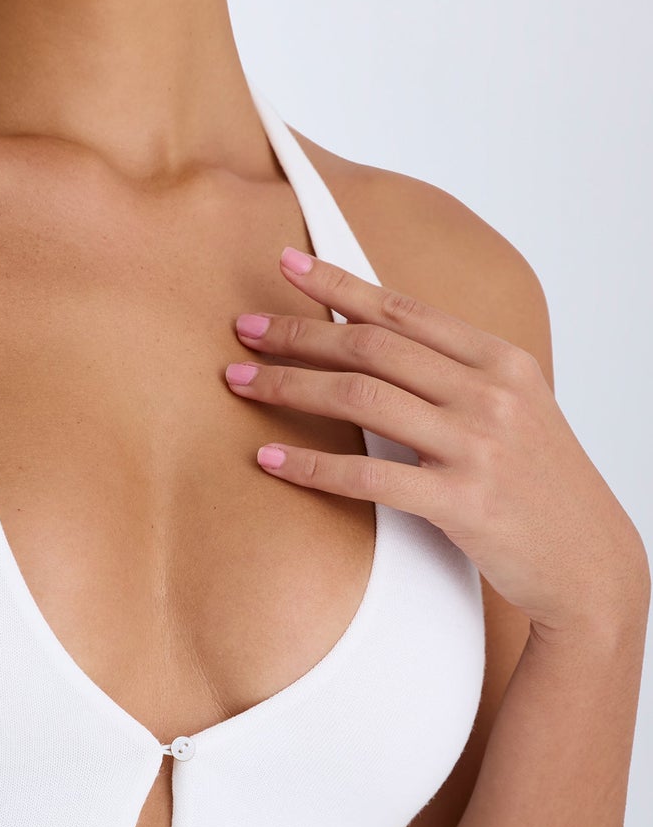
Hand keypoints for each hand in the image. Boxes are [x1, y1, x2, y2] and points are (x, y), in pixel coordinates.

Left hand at [223, 246, 648, 638]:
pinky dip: (311, 467)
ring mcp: (477, 446)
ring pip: (362, 399)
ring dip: (291, 388)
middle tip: (242, 329)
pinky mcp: (461, 503)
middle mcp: (490, 392)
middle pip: (372, 346)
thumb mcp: (513, 411)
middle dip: (298, 333)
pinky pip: (368, 477)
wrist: (587, 561)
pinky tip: (269, 460)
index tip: (286, 265)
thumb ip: (457, 377)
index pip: (403, 309)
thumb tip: (383, 346)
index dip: (339, 284)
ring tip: (240, 383)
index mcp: (500, 360)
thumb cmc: (539, 486)